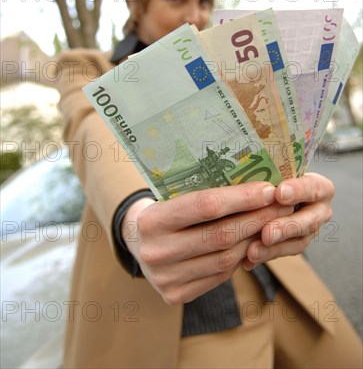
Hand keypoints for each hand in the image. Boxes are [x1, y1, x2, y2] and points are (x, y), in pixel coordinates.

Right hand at [121, 183, 292, 304]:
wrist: (138, 242)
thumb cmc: (164, 210)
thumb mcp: (172, 195)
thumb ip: (205, 194)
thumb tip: (258, 187)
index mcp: (152, 219)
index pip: (206, 205)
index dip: (242, 197)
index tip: (268, 189)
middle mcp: (156, 251)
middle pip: (221, 234)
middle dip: (257, 218)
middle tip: (282, 206)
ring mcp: (165, 277)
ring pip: (225, 258)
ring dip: (254, 239)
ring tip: (271, 224)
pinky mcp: (175, 295)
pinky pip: (219, 276)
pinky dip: (239, 258)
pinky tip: (251, 243)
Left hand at [242, 172, 334, 269]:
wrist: (270, 190)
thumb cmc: (271, 174)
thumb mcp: (273, 173)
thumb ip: (268, 181)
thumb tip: (253, 187)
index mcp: (318, 186)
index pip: (313, 187)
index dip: (298, 191)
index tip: (279, 193)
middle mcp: (319, 209)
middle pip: (309, 221)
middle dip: (286, 227)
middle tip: (266, 233)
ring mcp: (309, 229)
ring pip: (297, 242)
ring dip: (274, 248)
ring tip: (252, 252)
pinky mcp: (295, 244)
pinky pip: (282, 253)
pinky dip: (264, 256)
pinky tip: (247, 261)